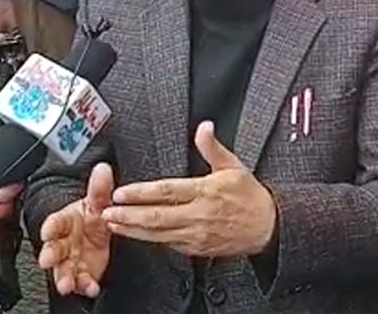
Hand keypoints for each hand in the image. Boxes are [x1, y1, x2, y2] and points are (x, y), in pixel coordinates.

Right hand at [37, 163, 113, 296]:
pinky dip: (85, 286)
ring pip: (62, 270)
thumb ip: (100, 189)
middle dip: (49, 255)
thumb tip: (103, 169)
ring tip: (66, 284)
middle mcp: (63, 242)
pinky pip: (81, 282)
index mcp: (65, 221)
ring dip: (63, 278)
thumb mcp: (98, 203)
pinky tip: (90, 287)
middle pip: (53, 249)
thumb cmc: (91, 218)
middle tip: (47, 260)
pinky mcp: (81, 274)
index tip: (48, 231)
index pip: (54, 222)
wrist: (99, 235)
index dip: (50, 227)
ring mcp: (71, 260)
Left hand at [101, 121, 276, 256]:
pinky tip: (134, 235)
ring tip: (112, 224)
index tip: (121, 193)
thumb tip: (203, 127)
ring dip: (133, 230)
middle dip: (129, 215)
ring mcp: (198, 235)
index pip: (167, 192)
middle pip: (158, 217)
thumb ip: (212, 147)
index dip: (141, 193)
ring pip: (159, 235)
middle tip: (107, 212)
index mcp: (205, 192)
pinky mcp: (198, 249)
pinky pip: (169, 245)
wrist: (270, 228)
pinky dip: (150, 240)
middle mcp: (199, 215)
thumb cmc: (250, 196)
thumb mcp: (234, 167)